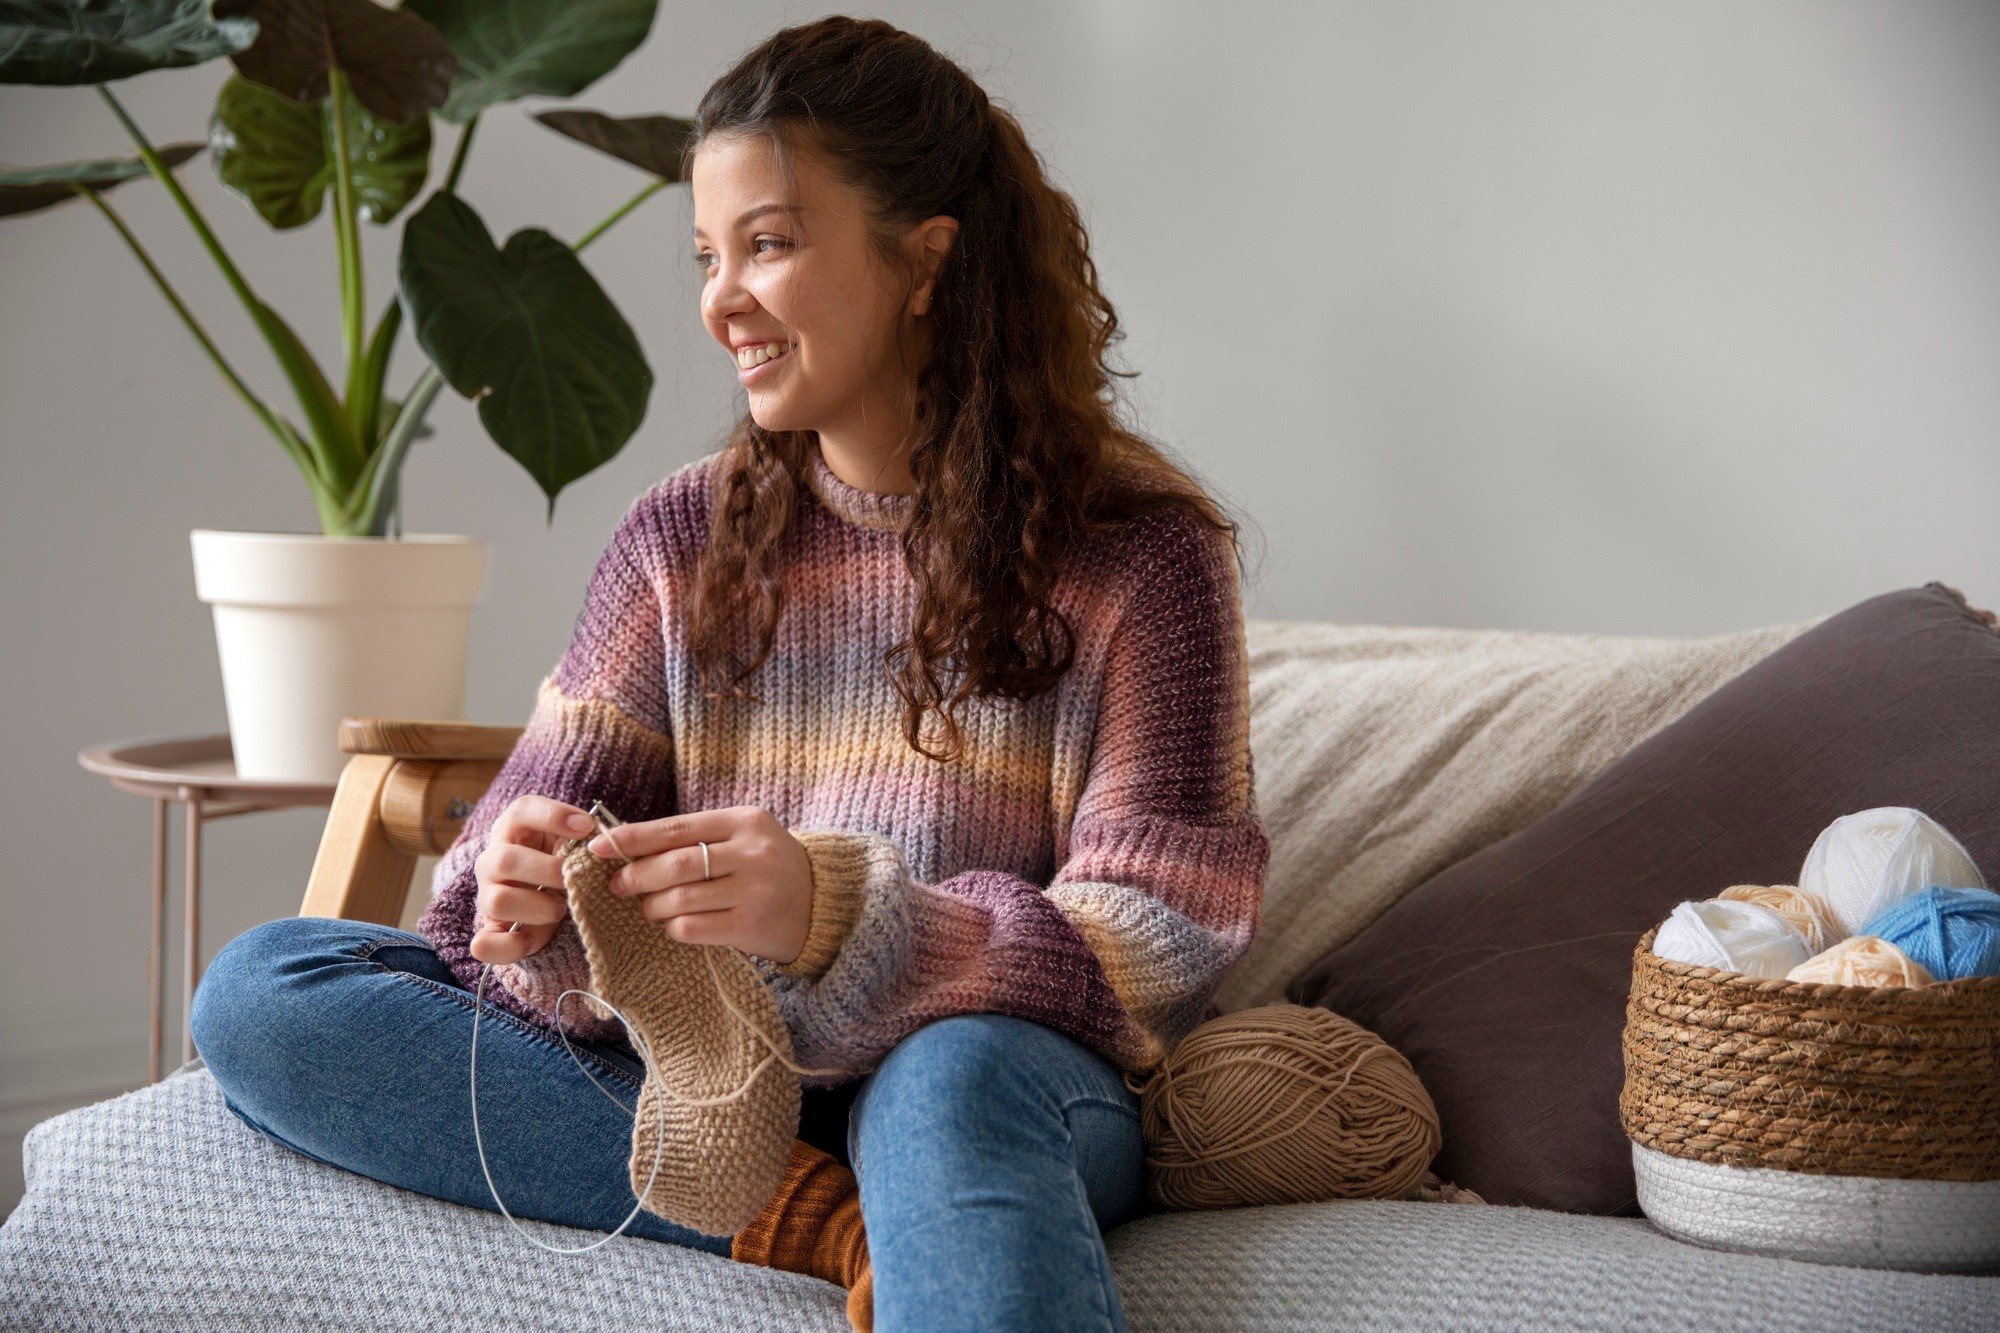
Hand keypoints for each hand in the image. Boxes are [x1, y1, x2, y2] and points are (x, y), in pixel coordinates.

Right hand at [468, 794, 597, 965]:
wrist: (551, 902)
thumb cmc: (566, 864)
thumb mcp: (575, 846)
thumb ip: (586, 842)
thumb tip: (603, 842)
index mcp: (514, 830)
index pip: (522, 810)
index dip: (553, 816)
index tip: (586, 827)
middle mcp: (493, 860)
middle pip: (505, 860)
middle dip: (548, 872)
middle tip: (572, 880)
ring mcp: (487, 896)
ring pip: (498, 901)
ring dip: (536, 907)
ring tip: (560, 909)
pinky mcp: (489, 931)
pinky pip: (484, 944)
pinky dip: (510, 946)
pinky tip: (533, 940)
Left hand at [588, 806, 814, 963]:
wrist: (823, 904)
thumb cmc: (768, 868)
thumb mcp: (742, 839)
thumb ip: (696, 839)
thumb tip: (627, 847)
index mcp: (745, 821)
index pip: (676, 827)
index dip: (632, 838)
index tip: (599, 847)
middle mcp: (752, 852)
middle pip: (674, 864)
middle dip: (636, 877)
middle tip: (620, 886)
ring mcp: (755, 890)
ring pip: (679, 898)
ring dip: (652, 906)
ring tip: (649, 909)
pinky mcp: (752, 925)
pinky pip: (692, 928)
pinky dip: (673, 928)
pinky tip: (674, 925)